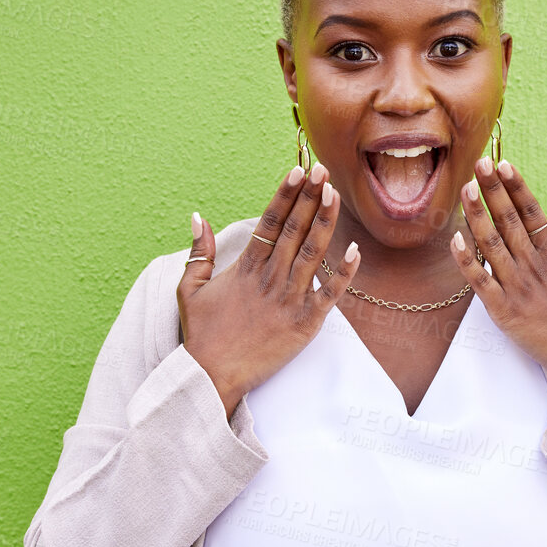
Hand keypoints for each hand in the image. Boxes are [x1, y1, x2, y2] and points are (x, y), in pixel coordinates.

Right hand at [179, 164, 360, 413]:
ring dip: (325, 222)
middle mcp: (269, 278)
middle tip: (323, 170)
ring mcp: (289, 299)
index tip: (298, 171)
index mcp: (245, 267)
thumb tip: (198, 217)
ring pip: (312, 253)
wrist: (210, 376)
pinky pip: (329, 294)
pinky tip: (356, 250)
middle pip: (293, 229)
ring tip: (335, 193)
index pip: (269, 222)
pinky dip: (343, 273)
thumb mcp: (190, 289)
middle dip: (310, 198)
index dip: (285, 195)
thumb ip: (199, 251)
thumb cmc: (201, 335)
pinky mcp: (304, 323)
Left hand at [449, 155, 546, 419]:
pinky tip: (455, 238)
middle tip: (478, 163)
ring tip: (464, 189)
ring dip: (476, 216)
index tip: (504, 165)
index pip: (533, 213)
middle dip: (492, 191)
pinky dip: (466, 261)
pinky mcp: (505, 313)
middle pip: (509, 221)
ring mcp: (519, 289)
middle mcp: (536, 267)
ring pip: (491, 245)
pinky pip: (480, 282)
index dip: (518, 188)